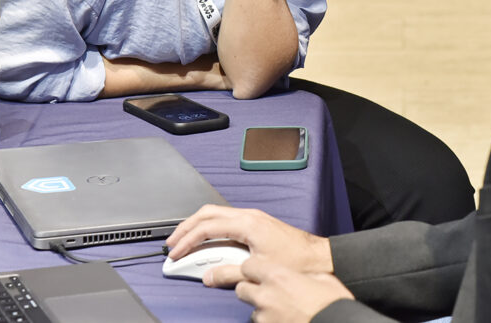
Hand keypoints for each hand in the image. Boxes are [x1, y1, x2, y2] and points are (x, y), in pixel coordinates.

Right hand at [165, 205, 332, 287]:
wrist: (318, 257)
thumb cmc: (296, 260)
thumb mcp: (258, 269)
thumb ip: (230, 273)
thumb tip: (208, 276)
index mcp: (246, 223)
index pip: (207, 227)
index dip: (187, 240)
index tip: (175, 252)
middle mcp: (248, 215)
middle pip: (206, 214)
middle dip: (186, 228)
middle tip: (172, 243)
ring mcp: (252, 217)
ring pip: (215, 214)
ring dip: (196, 226)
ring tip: (184, 241)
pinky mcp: (255, 224)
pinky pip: (225, 220)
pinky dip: (210, 229)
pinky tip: (206, 240)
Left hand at [236, 259, 353, 322]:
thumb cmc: (333, 303)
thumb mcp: (320, 278)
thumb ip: (299, 273)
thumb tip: (295, 274)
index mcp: (278, 276)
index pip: (247, 266)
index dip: (253, 269)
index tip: (259, 272)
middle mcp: (266, 296)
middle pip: (242, 289)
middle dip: (251, 289)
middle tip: (267, 292)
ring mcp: (265, 317)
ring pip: (252, 310)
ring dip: (262, 309)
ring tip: (281, 311)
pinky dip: (270, 322)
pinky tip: (284, 320)